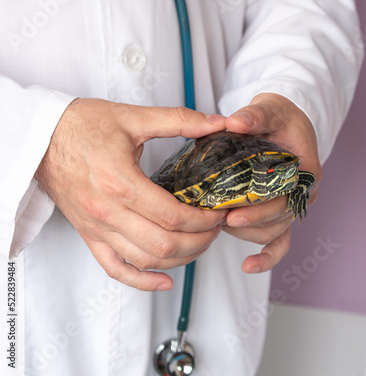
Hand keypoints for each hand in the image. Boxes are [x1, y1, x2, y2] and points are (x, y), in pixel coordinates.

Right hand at [35, 98, 227, 290]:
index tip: (219, 213)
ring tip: (200, 244)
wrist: (39, 138)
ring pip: (146, 260)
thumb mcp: (133, 117)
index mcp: (120, 182)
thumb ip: (178, 120)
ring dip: (180, 259)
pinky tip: (164, 281)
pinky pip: (115, 269)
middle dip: (200, 240)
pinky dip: (141, 281)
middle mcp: (107, 212)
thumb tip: (216, 122)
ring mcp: (96, 228)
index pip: (173, 216)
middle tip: (216, 229)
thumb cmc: (81, 125)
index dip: (204, 220)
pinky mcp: (89, 235)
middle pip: (165, 244)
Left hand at [223, 93, 321, 272]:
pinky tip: (248, 266)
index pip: (285, 196)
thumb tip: (234, 121)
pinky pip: (279, 243)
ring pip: (272, 231)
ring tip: (221, 224)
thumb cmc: (280, 118)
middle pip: (278, 217)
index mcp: (305, 171)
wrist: (284, 125)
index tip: (233, 211)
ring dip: (247, 232)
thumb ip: (255, 115)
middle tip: (223, 219)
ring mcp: (291, 206)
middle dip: (250, 221)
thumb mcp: (270, 109)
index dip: (259, 207)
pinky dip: (267, 257)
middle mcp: (303, 193)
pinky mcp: (280, 214)